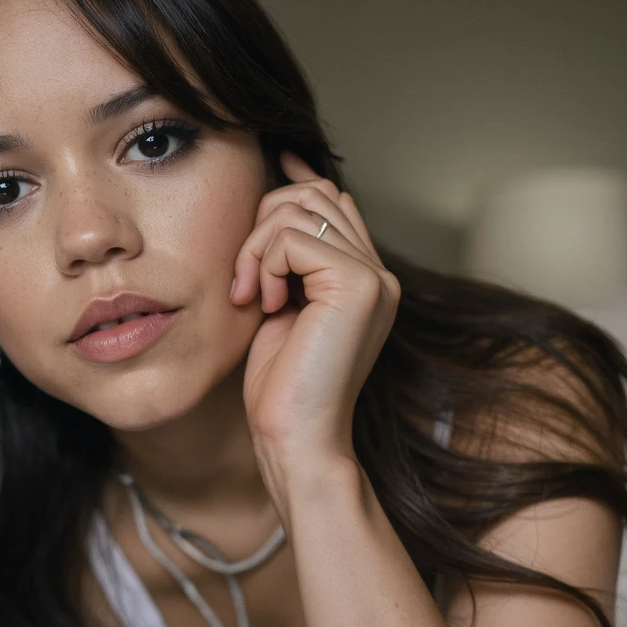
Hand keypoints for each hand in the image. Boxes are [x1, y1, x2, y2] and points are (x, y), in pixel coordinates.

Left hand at [229, 152, 399, 468]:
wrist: (297, 438)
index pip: (331, 199)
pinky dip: (265, 264)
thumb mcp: (281, 306)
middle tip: (247, 282)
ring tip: (254, 295)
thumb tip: (280, 190)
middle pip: (314, 194)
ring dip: (259, 246)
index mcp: (366, 279)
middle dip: (263, 226)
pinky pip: (293, 238)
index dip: (290, 189)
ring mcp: (375, 277)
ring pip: (302, 209)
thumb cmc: (282, 385)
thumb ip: (286, 258)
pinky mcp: (358, 285)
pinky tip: (266, 304)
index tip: (260, 203)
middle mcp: (379, 273)